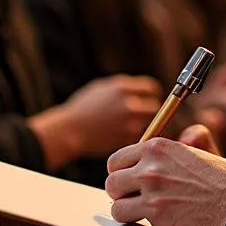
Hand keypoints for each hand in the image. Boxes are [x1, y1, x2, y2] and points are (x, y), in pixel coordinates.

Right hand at [31, 75, 162, 167]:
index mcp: (122, 87)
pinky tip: (124, 136)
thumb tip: (143, 91)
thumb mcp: (102, 88)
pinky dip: (136, 136)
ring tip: (135, 127)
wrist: (69, 130)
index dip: (153, 94)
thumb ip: (124, 88)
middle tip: (147, 116)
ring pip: (151, 124)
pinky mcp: (126, 138)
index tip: (151, 99)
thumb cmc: (83, 108)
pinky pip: (140, 136)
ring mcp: (129, 122)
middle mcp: (128, 103)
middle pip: (155, 107)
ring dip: (147, 125)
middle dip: (153, 111)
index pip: (152, 88)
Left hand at [105, 130, 225, 225]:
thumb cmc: (223, 182)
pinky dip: (130, 221)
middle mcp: (151, 164)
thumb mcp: (203, 151)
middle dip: (120, 191)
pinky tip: (143, 221)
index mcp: (159, 146)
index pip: (119, 159)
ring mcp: (151, 187)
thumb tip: (185, 136)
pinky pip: (123, 216)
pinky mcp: (154, 210)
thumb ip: (189, 141)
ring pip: (115, 199)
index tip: (128, 182)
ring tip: (137, 212)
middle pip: (113, 178)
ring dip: (124, 208)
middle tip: (131, 199)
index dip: (122, 173)